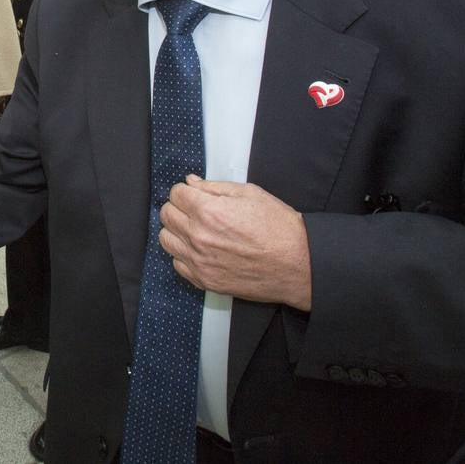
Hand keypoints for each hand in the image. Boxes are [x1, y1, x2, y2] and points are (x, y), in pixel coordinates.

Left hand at [159, 175, 311, 310]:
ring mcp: (199, 261)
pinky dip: (184, 254)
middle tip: (194, 210)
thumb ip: (214, 187)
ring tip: (195, 229)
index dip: (185, 191)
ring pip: (166, 239)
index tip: (194, 194)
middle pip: (166, 215)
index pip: (175, 194)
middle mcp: (198, 236)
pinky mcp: (205, 280)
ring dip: (176, 231)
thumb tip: (191, 182)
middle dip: (178, 207)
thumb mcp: (249, 194)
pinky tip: (200, 249)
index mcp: (208, 211)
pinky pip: (177, 263)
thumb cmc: (279, 227)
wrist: (298, 264)